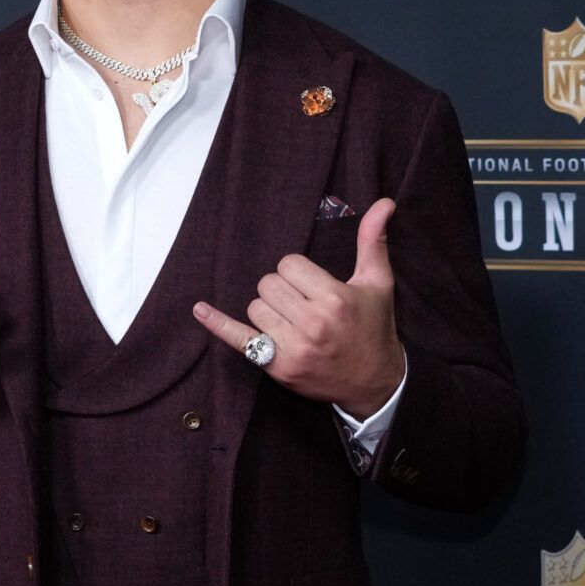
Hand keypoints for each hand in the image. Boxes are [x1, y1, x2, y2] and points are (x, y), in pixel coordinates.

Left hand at [192, 198, 403, 417]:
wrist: (374, 383)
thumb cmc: (374, 328)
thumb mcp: (378, 283)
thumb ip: (373, 241)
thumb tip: (384, 202)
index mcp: (335, 298)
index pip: (289, 265)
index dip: (298, 272)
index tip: (312, 286)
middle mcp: (313, 323)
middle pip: (268, 284)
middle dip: (282, 290)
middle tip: (303, 304)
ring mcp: (293, 348)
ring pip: (255, 307)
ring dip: (268, 310)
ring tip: (293, 321)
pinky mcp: (278, 366)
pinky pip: (239, 339)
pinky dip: (218, 324)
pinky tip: (200, 310)